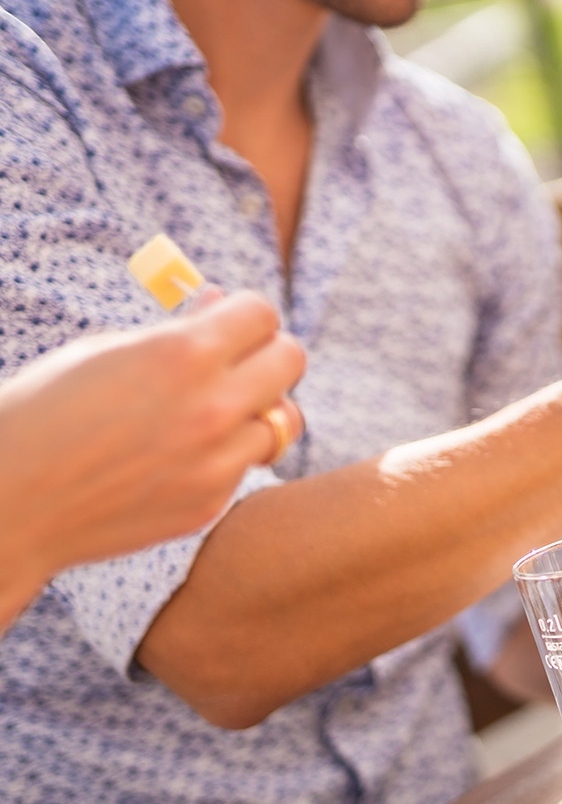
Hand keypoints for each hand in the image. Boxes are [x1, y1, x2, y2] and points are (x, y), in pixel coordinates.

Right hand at [0, 291, 304, 578]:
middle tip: (235, 360)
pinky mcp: (210, 502)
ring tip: (220, 408)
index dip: (242, 314)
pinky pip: (246, 465)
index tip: (224, 322)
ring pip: (285, 420)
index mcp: (180, 355)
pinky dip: (227, 453)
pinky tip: (180, 453)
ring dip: (260, 408)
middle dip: (266, 352)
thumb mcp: (104, 351)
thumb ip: (175, 329)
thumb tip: (221, 300)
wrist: (7, 495)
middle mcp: (210, 407)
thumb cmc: (45, 410)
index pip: (261, 314)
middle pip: (292, 360)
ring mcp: (215, 462)